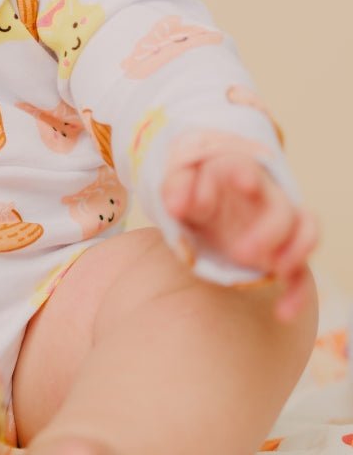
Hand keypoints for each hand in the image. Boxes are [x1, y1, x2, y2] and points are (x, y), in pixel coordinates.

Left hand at [162, 151, 316, 320]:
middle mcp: (265, 197)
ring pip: (306, 232)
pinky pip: (301, 273)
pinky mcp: (283, 254)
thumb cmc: (192, 190)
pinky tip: (283, 314)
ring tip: (276, 272)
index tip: (245, 183)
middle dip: (269, 232)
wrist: (203, 206)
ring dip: (296, 253)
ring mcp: (279, 226)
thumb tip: (174, 205)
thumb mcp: (177, 186)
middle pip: (283, 209)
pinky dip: (297, 293)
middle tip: (240, 254)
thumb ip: (176, 189)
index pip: (245, 168)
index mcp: (235, 173)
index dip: (246, 175)